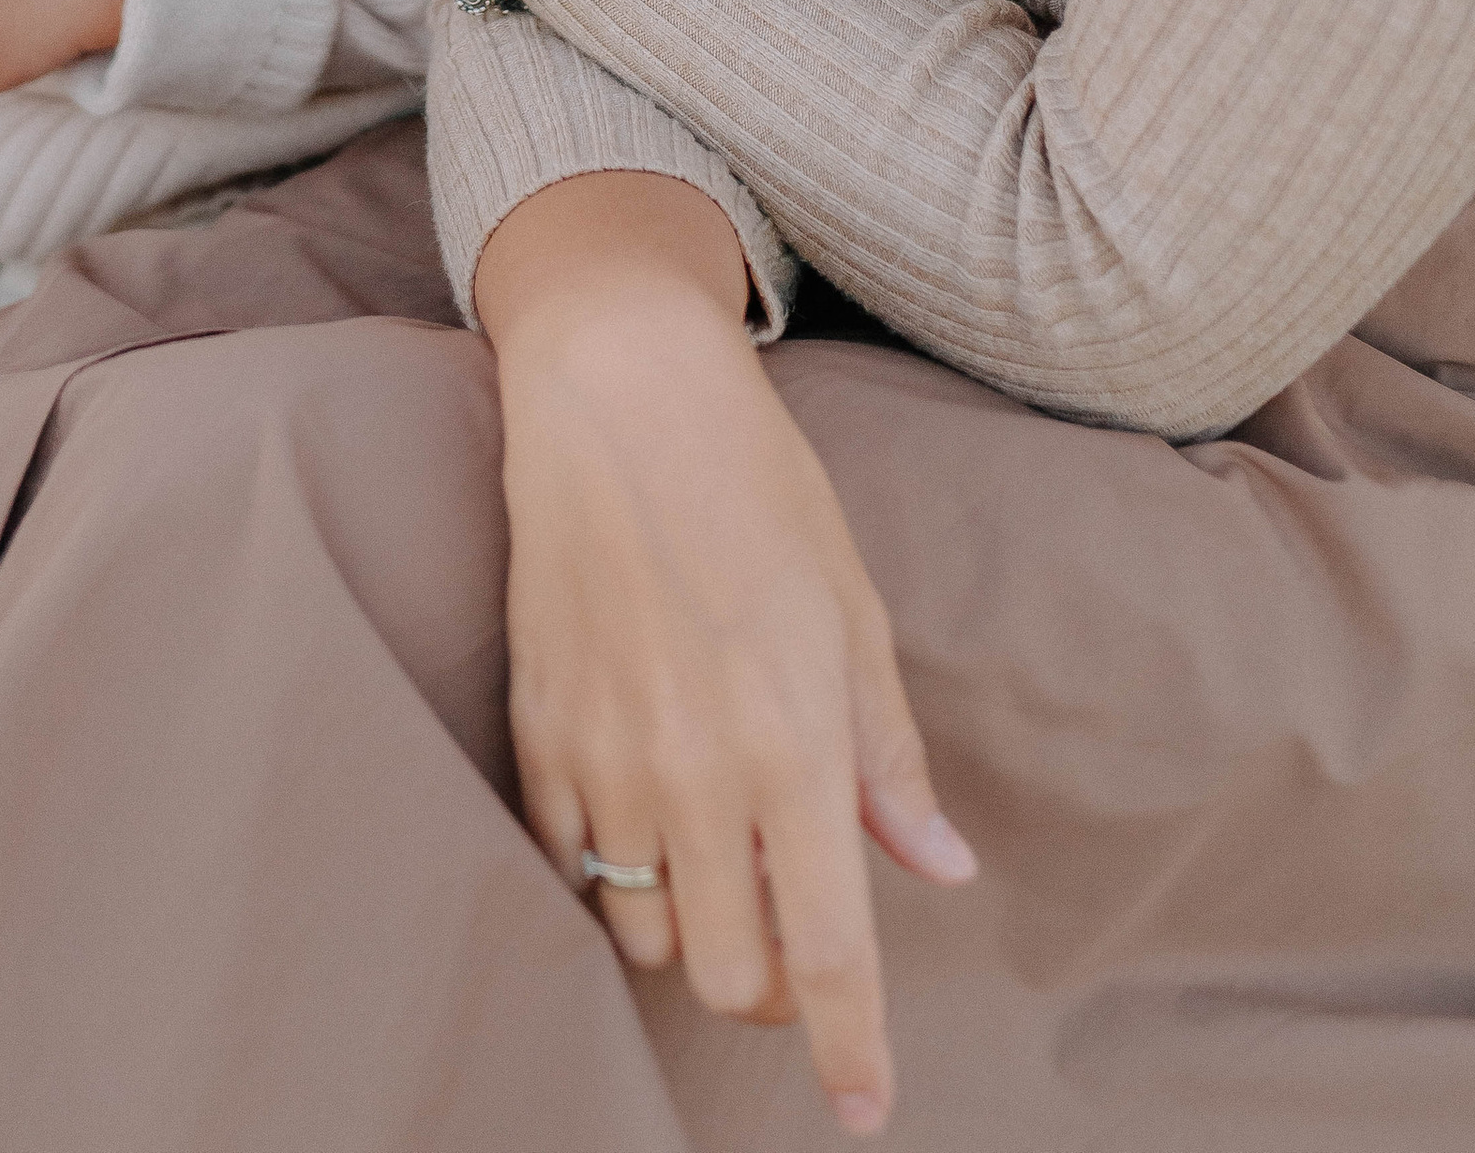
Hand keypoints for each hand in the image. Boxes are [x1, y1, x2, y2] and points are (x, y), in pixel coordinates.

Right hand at [480, 177, 973, 1135]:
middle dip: (772, 986)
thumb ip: (887, 757)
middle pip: (728, 974)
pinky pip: (571, 861)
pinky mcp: (537, 728)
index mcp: (792, 744)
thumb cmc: (756, 487)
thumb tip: (937, 872)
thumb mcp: (852, 612)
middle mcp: (695, 771)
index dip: (851, 1050)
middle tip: (799, 938)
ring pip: (645, 935)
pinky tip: (647, 815)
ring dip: (692, 930)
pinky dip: (616, 870)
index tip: (864, 1112)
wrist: (618, 393)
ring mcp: (604, 755)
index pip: (831, 949)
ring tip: (722, 864)